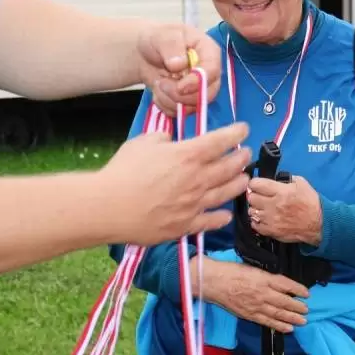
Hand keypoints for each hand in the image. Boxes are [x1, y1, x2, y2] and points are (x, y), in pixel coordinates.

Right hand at [99, 122, 250, 243]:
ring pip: (227, 193)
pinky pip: (211, 221)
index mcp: (189, 155)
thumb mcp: (144, 142)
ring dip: (239, 184)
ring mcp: (194, 204)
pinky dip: (221, 217)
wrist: (108, 206)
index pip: (222, 140)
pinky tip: (226, 214)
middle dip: (242, 157)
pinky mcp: (186, 225)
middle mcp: (198, 178)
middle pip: (231, 166)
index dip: (237, 132)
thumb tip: (171, 141)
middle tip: (246, 153)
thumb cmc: (123, 171)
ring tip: (244, 179)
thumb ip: (163, 139)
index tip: (244, 129)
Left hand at [136, 23, 221, 115]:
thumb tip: (178, 64)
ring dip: (170, 100)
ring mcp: (200, 89)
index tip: (179, 86)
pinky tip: (159, 92)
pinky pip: (180, 113)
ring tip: (158, 84)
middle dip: (181, 95)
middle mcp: (209, 73)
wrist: (145, 53)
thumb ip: (172, 46)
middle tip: (162, 84)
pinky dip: (165, 105)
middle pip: (207, 95)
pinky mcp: (188, 102)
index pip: (213, 71)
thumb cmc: (159, 40)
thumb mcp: (164, 35)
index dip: (197, 82)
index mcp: (209, 52)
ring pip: (192, 106)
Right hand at [204, 260, 309, 332]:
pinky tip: (289, 328)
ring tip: (303, 320)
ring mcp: (257, 305)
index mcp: (264, 278)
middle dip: (298, 306)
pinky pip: (267, 322)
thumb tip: (279, 283)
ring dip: (292, 318)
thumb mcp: (252, 268)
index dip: (298, 289)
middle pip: (285, 301)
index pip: (286, 284)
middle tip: (306, 309)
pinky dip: (279, 326)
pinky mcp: (250, 315)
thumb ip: (266, 277)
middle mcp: (263, 293)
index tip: (307, 293)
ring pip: (279, 314)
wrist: (214, 282)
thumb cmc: (231, 271)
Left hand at [247, 175, 322, 244]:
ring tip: (261, 208)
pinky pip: (254, 225)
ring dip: (255, 208)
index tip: (257, 184)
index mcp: (281, 191)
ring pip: (251, 211)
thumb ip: (286, 179)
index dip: (255, 183)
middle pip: (251, 197)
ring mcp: (271, 220)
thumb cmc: (311, 202)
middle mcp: (273, 205)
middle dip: (254, 194)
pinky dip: (256, 221)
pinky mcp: (271, 231)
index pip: (256, 184)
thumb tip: (274, 179)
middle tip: (259, 195)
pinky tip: (263, 218)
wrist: (319, 224)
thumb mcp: (302, 183)